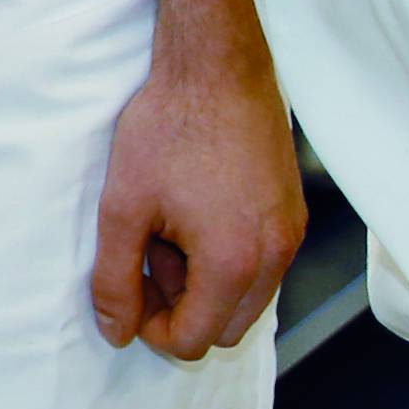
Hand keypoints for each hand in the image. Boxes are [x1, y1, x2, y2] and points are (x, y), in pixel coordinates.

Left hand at [92, 0, 304, 353]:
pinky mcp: (293, 214)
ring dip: (203, 283)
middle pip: (225, 328)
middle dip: (180, 307)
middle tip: (146, 255)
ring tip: (167, 229)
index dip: (150, 327)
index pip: (194, 340)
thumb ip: (115, 279)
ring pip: (246, 298)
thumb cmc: (168, 130)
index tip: (127, 289)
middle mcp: (275, 257)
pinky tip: (193, 213)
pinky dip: (227, 258)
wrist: (216, 68)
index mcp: (233, 264)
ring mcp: (290, 235)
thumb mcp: (123, 207)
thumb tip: (116, 332)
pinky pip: (262, 265)